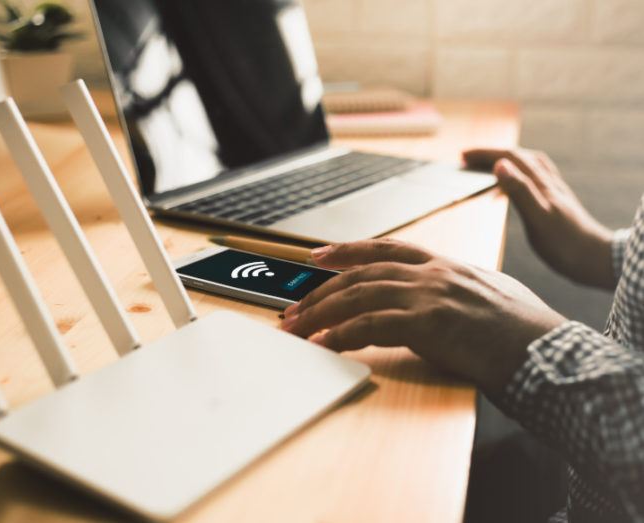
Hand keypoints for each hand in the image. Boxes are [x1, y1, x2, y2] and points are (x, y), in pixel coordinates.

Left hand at [281, 239, 565, 392]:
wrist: (545, 349)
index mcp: (444, 263)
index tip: (318, 256)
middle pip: (361, 272)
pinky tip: (322, 344)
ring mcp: (429, 294)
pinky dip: (341, 335)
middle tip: (292, 305)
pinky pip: (371, 326)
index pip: (385, 248)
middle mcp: (431, 272)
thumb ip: (449, 293)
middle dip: (321, 289)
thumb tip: (428, 305)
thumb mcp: (483, 295)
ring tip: (295, 327)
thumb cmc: (520, 329)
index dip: (348, 250)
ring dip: (320, 313)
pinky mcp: (428, 323)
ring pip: (359, 295)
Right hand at [464, 148, 614, 288]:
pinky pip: (537, 179)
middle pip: (519, 157)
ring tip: (490, 165)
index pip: (511, 157)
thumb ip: (519, 191)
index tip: (463, 156)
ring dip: (508, 160)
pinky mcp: (559, 203)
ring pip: (530, 165)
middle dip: (493, 154)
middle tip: (469, 160)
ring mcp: (555, 192)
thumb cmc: (565, 245)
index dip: (485, 153)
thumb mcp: (537, 219)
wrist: (596, 260)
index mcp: (541, 184)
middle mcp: (549, 183)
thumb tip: (499, 164)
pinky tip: (517, 187)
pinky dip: (521, 175)